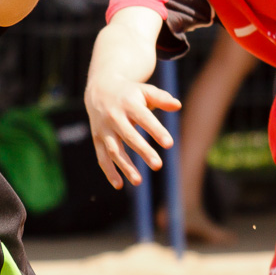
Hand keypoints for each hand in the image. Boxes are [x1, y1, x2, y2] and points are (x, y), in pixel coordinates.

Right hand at [84, 66, 179, 188]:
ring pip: (113, 150)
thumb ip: (161, 98)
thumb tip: (177, 106)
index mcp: (128, 103)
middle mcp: (114, 116)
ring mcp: (104, 129)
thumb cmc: (129, 93)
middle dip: (143, 151)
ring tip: (139, 181)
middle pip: (129, 136)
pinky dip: (109, 171)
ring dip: (125, 166)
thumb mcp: (144, 91)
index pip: (144, 118)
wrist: (99, 89)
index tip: (169, 144)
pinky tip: (119, 185)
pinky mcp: (97, 138)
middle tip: (158, 165)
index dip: (156, 130)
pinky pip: (101, 157)